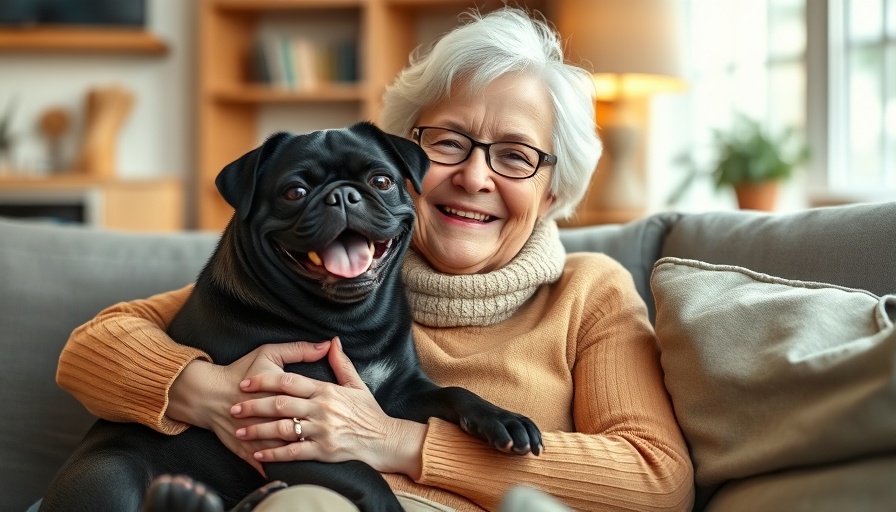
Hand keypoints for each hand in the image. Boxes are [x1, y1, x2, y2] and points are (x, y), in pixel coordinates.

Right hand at [166, 340, 331, 473]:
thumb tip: (327, 345)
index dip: (323, 409)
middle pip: (294, 427)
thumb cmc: (242, 370)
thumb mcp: (269, 353)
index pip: (304, 402)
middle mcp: (266, 415)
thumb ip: (299, 350)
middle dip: (312, 433)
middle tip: (332, 437)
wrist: (208, 392)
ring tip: (314, 455)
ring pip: (279, 448)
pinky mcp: (244, 447)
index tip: (340, 414)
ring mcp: (255, 434)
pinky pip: (262, 461)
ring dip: (295, 453)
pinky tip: (289, 472)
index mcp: (277, 391)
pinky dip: (274, 467)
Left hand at [232, 337, 427, 478]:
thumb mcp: (357, 384)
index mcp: (326, 391)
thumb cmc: (369, 413)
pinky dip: (273, 453)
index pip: (289, 381)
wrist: (386, 440)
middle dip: (254, 405)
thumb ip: (341, 363)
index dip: (264, 381)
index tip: (246, 383)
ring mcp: (322, 430)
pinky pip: (293, 452)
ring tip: (240, 430)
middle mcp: (321, 409)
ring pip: (282, 428)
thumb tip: (331, 341)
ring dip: (258, 430)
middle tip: (234, 406)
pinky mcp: (323, 451)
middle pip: (280, 404)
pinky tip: (258, 453)